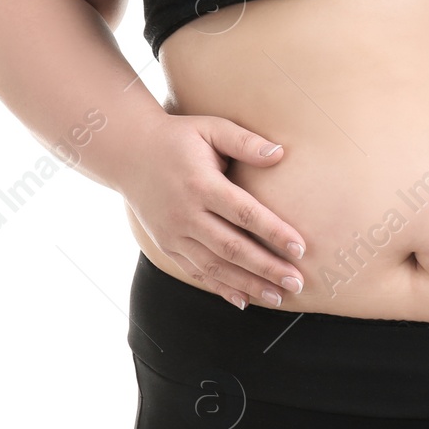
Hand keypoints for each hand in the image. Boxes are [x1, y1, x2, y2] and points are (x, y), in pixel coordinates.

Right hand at [121, 113, 305, 309]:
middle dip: (267, 268)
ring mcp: (173, 233)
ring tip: (278, 297)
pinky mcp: (165, 244)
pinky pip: (195, 271)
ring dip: (248, 284)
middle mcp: (185, 213)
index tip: (300, 249)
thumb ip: (244, 142)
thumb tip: (280, 154)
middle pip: (232, 247)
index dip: (273, 232)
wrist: (128, 152)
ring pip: (214, 266)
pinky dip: (220, 288)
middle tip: (297, 283)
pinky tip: (244, 300)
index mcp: (201, 184)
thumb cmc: (178, 137)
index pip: (243, 213)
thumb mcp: (210, 128)